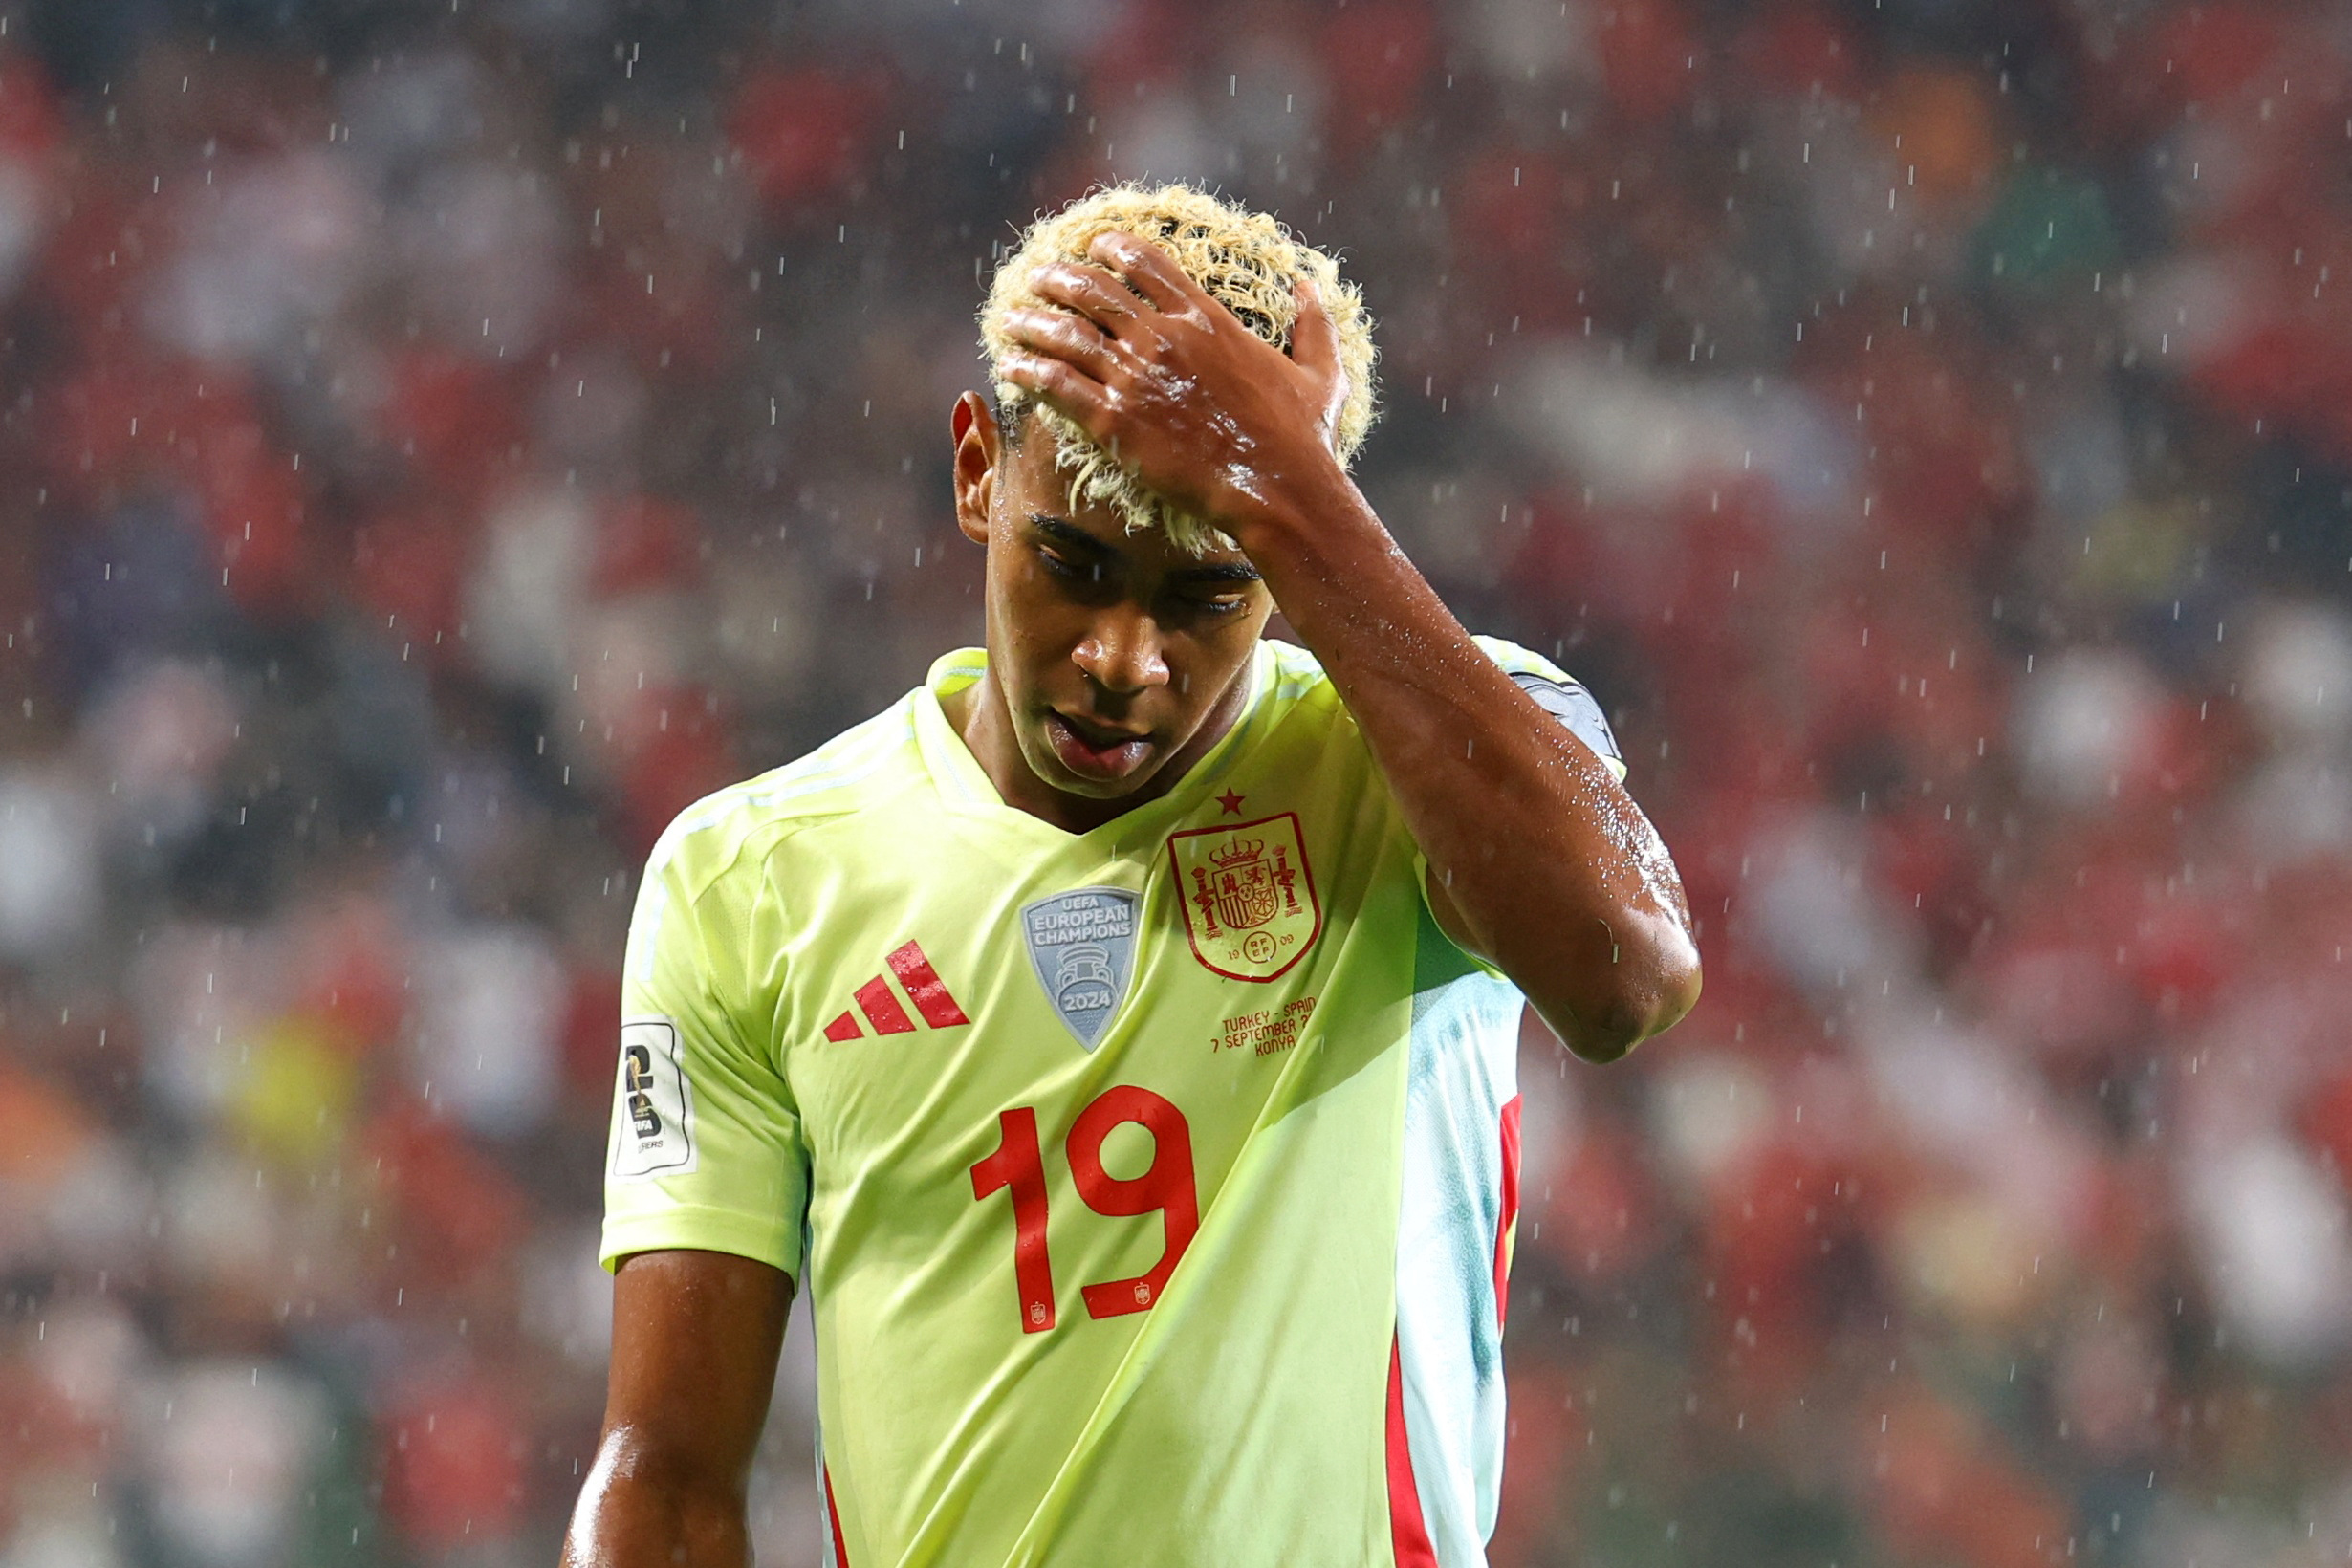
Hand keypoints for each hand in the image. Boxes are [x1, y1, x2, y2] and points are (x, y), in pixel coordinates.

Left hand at [997, 231, 1352, 540]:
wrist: (1280, 488)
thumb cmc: (1304, 438)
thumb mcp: (1320, 372)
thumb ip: (1312, 324)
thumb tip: (1309, 286)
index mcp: (1207, 320)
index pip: (1148, 265)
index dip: (1115, 250)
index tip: (1096, 247)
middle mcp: (1164, 338)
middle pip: (1095, 291)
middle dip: (1060, 279)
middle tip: (1039, 278)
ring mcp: (1136, 378)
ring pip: (1067, 335)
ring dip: (1033, 322)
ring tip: (1010, 319)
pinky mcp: (1115, 422)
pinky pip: (1058, 386)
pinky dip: (1029, 372)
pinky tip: (1009, 367)